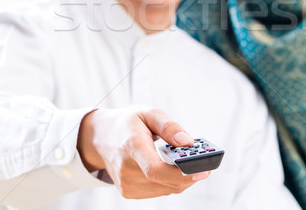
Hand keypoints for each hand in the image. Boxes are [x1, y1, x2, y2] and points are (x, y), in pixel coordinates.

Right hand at [77, 106, 209, 198]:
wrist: (101, 137)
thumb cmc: (127, 123)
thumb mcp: (148, 113)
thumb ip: (169, 126)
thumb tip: (188, 142)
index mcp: (131, 146)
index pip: (155, 170)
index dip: (181, 174)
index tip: (202, 170)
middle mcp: (126, 169)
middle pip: (164, 182)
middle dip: (189, 174)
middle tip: (204, 162)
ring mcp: (126, 184)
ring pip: (165, 189)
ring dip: (181, 178)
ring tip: (187, 162)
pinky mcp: (128, 192)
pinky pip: (159, 191)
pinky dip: (170, 182)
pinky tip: (171, 168)